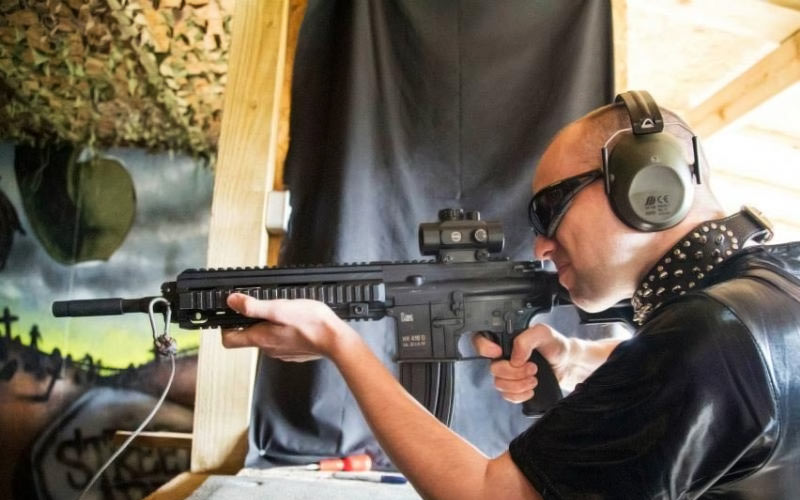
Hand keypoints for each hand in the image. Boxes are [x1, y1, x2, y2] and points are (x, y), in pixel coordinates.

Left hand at [220, 293, 353, 361]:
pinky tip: (294, 322)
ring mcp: (281, 352)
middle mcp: (268, 348)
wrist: (336, 340)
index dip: (226, 326)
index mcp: (261, 338)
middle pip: (247, 337)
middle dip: (249, 321)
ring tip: (280, 311)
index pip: (229, 340)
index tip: (231, 313)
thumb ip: (254, 306)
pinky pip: (280, 341)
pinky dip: (282, 331)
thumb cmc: (311, 323)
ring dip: (267, 325)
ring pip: (265, 338)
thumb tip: (232, 301)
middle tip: (260, 305)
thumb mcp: (280, 308)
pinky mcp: (293, 352)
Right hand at [472, 324, 569, 403]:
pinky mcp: (513, 387)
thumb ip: (526, 339)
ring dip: (519, 384)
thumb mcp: (543, 333)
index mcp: (505, 339)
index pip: (480, 340)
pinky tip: (530, 388)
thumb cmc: (554, 345)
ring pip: (499, 384)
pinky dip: (520, 395)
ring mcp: (507, 373)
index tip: (498, 353)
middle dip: (514, 372)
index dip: (484, 348)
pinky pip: (507, 396)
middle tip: (532, 367)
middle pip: (493, 368)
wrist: (566, 364)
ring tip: (534, 378)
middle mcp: (503, 356)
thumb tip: (515, 357)